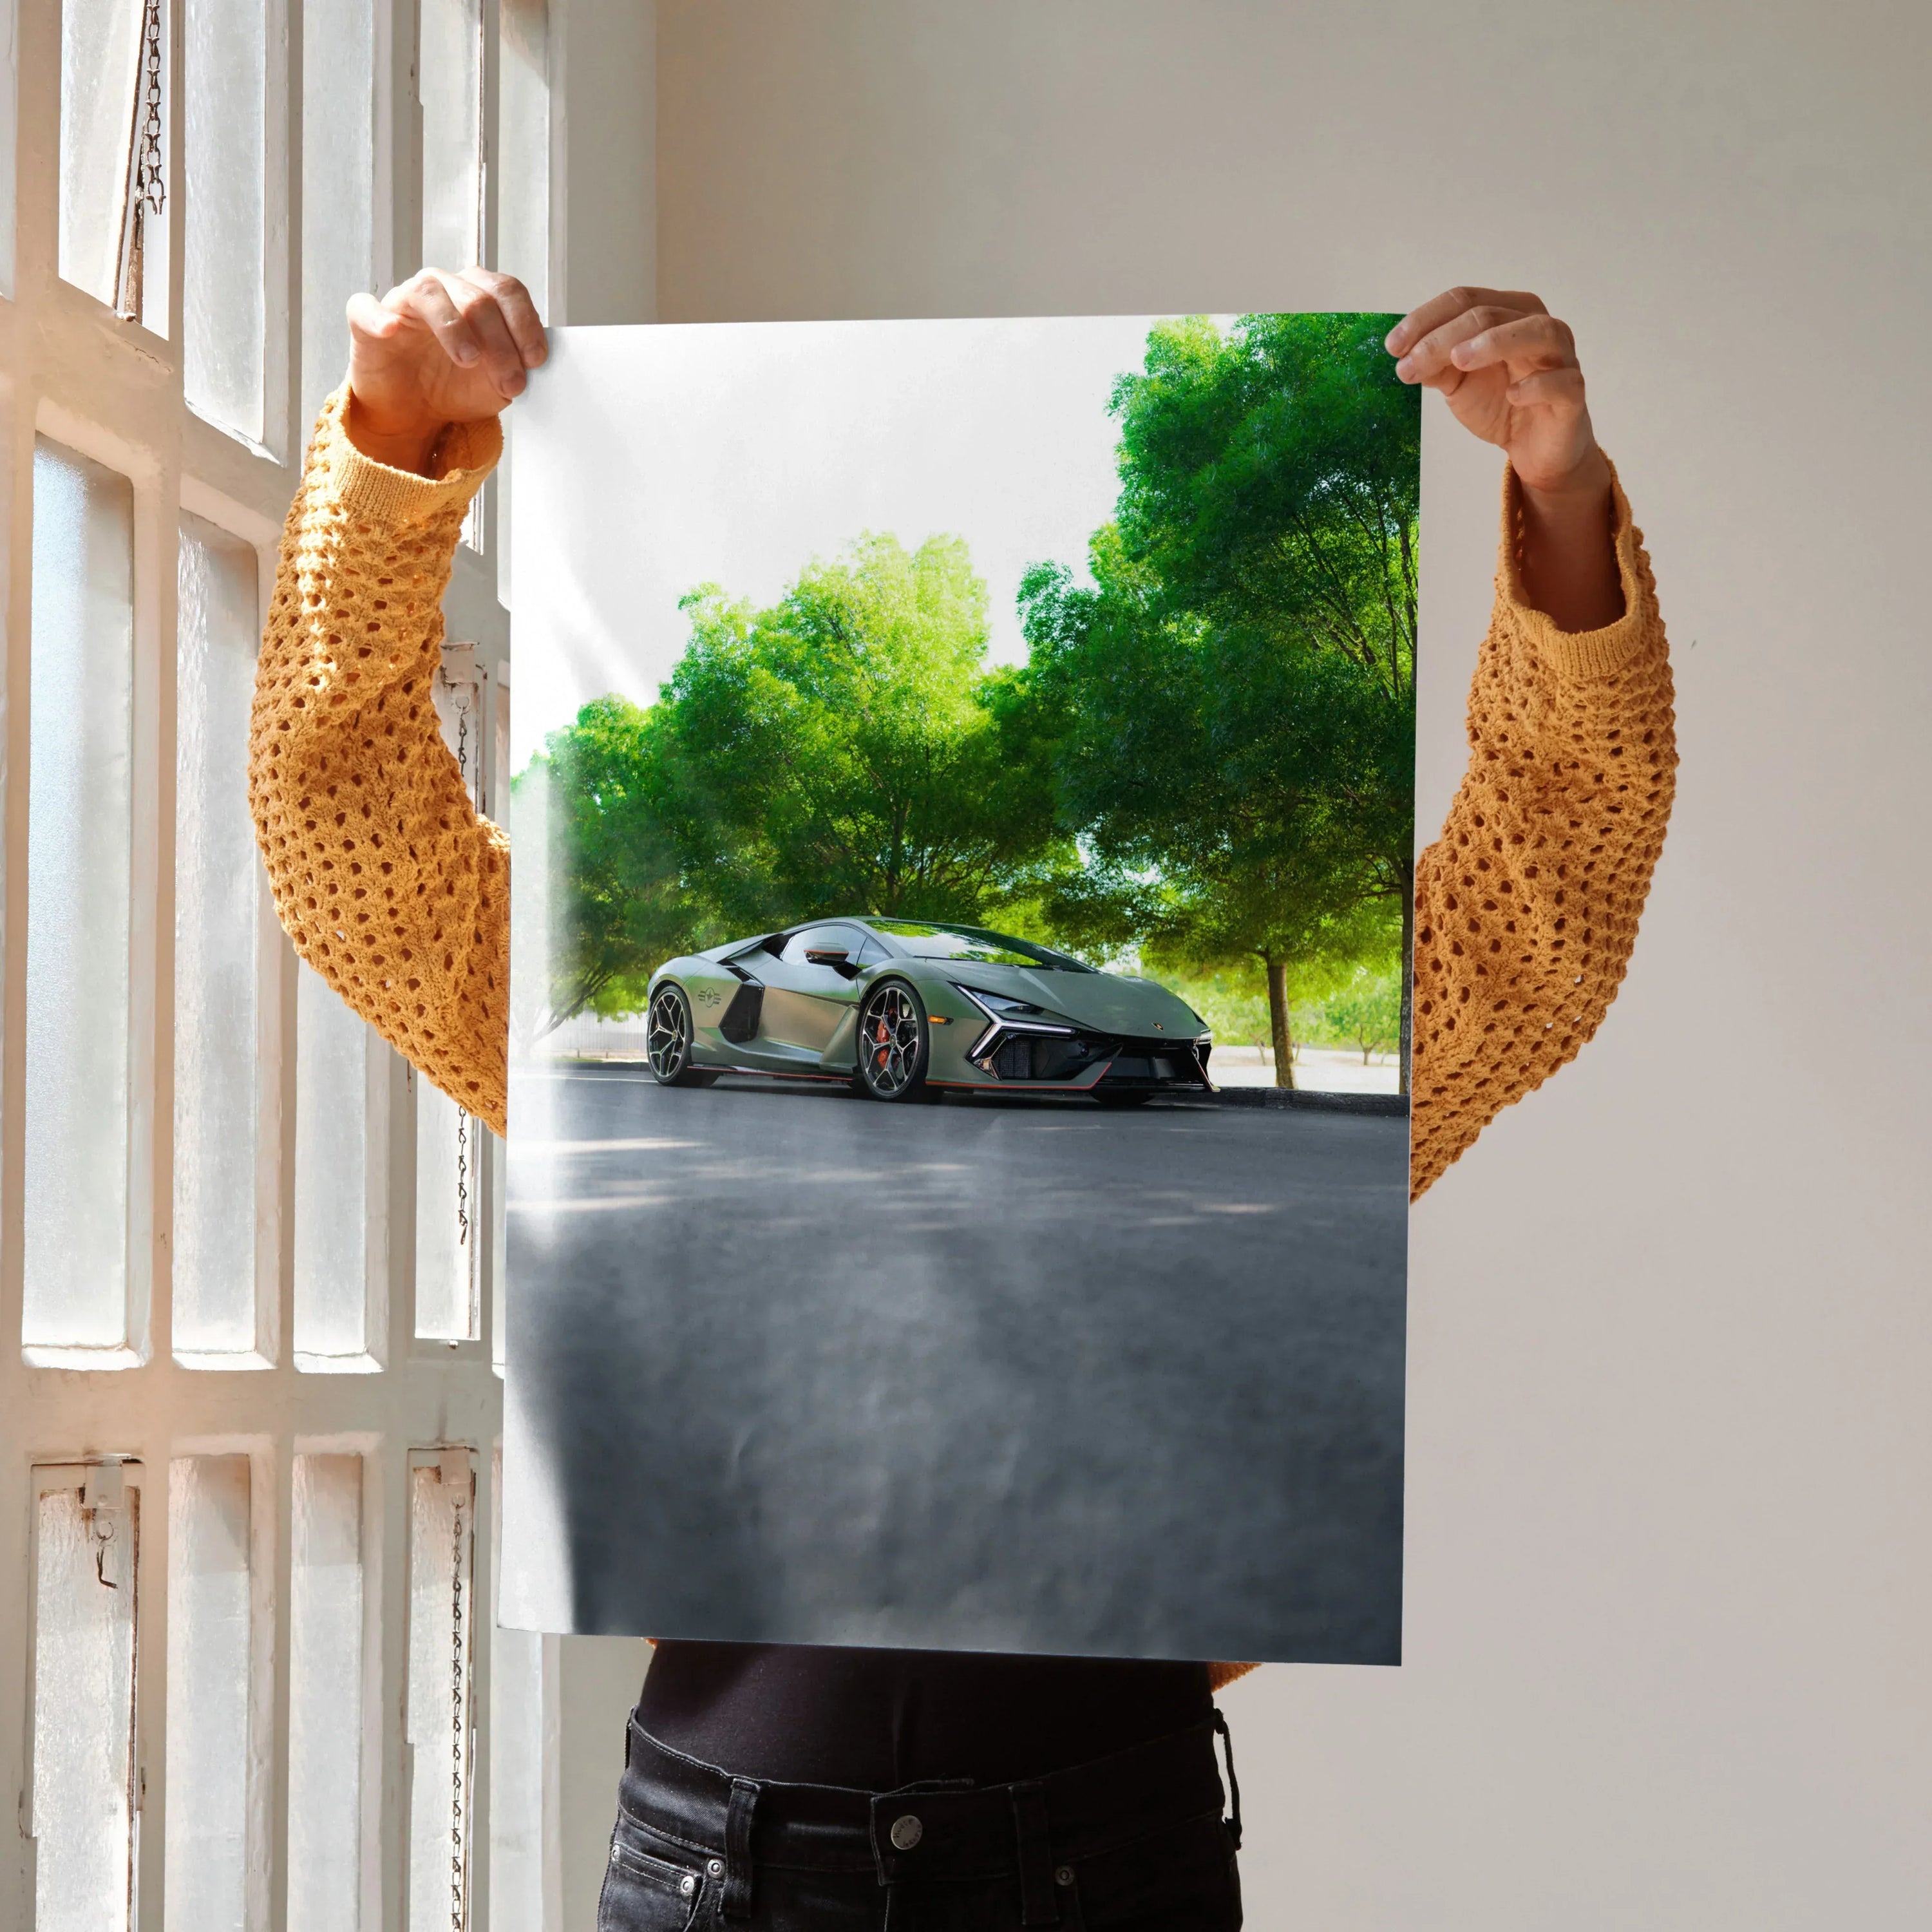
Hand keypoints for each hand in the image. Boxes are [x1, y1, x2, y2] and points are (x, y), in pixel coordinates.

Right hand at [344, 267, 546, 473]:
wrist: (414, 413)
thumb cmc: (455, 387)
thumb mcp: (497, 384)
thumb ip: (517, 368)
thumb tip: (534, 365)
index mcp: (478, 295)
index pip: (507, 292)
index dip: (525, 323)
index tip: (536, 360)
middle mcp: (443, 289)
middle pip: (477, 297)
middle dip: (500, 343)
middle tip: (510, 382)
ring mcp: (404, 301)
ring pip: (430, 293)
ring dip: (454, 327)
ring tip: (469, 360)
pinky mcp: (366, 320)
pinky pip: (365, 307)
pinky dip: (378, 316)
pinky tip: (391, 330)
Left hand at [1388, 287, 1621, 628]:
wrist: (1534, 448)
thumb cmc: (1499, 403)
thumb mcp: (1458, 383)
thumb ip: (1435, 365)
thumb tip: (1405, 355)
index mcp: (1508, 314)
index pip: (1466, 299)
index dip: (1426, 319)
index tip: (1392, 347)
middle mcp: (1538, 326)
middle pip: (1491, 314)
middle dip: (1444, 338)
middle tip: (1409, 365)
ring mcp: (1561, 357)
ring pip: (1537, 332)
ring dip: (1495, 342)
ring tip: (1458, 360)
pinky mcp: (1573, 394)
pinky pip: (1562, 381)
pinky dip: (1537, 384)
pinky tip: (1512, 395)